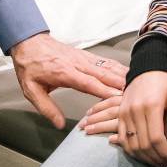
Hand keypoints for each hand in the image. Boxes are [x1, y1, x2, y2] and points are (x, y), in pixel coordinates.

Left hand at [9, 33, 127, 128]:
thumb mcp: (31, 90)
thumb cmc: (30, 66)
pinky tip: (127, 73)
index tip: (118, 98)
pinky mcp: (86, 55)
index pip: (88, 83)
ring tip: (137, 84)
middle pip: (103, 74)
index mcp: (64, 72)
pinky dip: (118, 68)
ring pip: (107, 66)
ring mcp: (83, 58)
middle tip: (135, 94)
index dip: (105, 91)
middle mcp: (77, 64)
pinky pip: (105, 62)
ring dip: (122, 75)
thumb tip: (60, 124)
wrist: (29, 42)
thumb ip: (46, 108)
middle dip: (120, 84)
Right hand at [115, 71, 166, 166]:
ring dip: (143, 157)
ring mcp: (125, 112)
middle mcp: (135, 110)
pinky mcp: (120, 114)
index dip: (164, 153)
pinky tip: (141, 155)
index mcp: (151, 106)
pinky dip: (130, 150)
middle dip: (155, 158)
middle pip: (143, 144)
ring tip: (155, 163)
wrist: (147, 66)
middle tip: (165, 165)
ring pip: (131, 144)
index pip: (157, 138)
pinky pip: (121, 138)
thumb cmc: (165, 81)